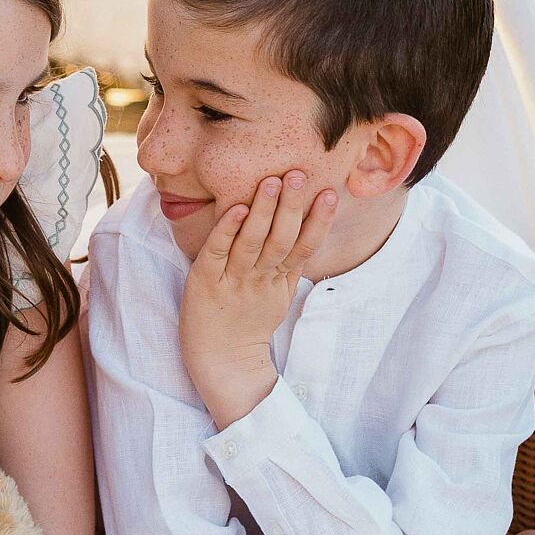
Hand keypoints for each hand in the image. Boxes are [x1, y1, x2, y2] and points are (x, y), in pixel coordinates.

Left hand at [181, 171, 335, 425]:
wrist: (221, 361)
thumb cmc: (248, 322)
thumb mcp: (278, 295)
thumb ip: (290, 264)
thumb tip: (308, 230)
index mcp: (280, 280)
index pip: (304, 246)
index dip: (318, 220)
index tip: (329, 193)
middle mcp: (259, 278)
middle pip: (280, 239)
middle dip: (290, 205)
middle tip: (298, 173)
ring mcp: (233, 279)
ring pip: (252, 241)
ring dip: (262, 210)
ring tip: (271, 182)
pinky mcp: (205, 280)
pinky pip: (217, 251)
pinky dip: (227, 229)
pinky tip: (237, 209)